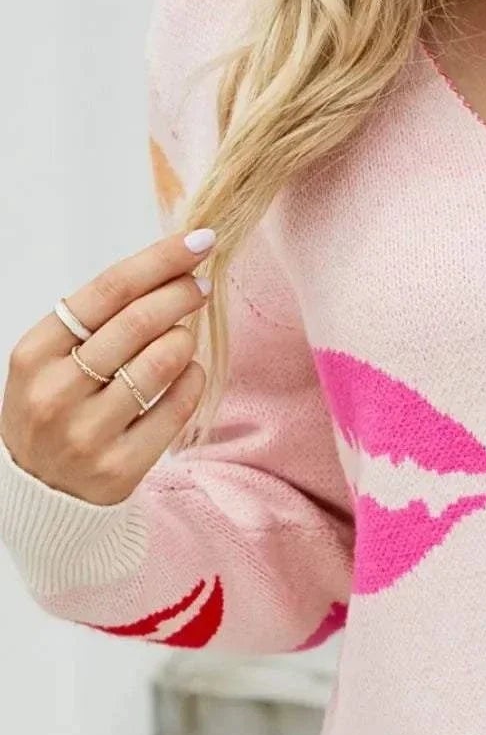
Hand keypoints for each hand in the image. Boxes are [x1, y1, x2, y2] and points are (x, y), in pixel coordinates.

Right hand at [2, 228, 215, 505]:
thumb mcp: (50, 360)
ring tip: (185, 336)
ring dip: (185, 340)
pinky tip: (191, 372)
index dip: (158, 261)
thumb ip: (96, 321)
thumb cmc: (54, 410)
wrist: (39, 492)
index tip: (198, 242)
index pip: (106, 290)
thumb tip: (166, 270)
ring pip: (160, 364)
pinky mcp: (120, 468)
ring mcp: (87, 433)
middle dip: (180, 293)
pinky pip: (174, 410)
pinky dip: (192, 382)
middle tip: (202, 284)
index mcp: (35, 354)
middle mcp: (56, 392)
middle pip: (137, 322)